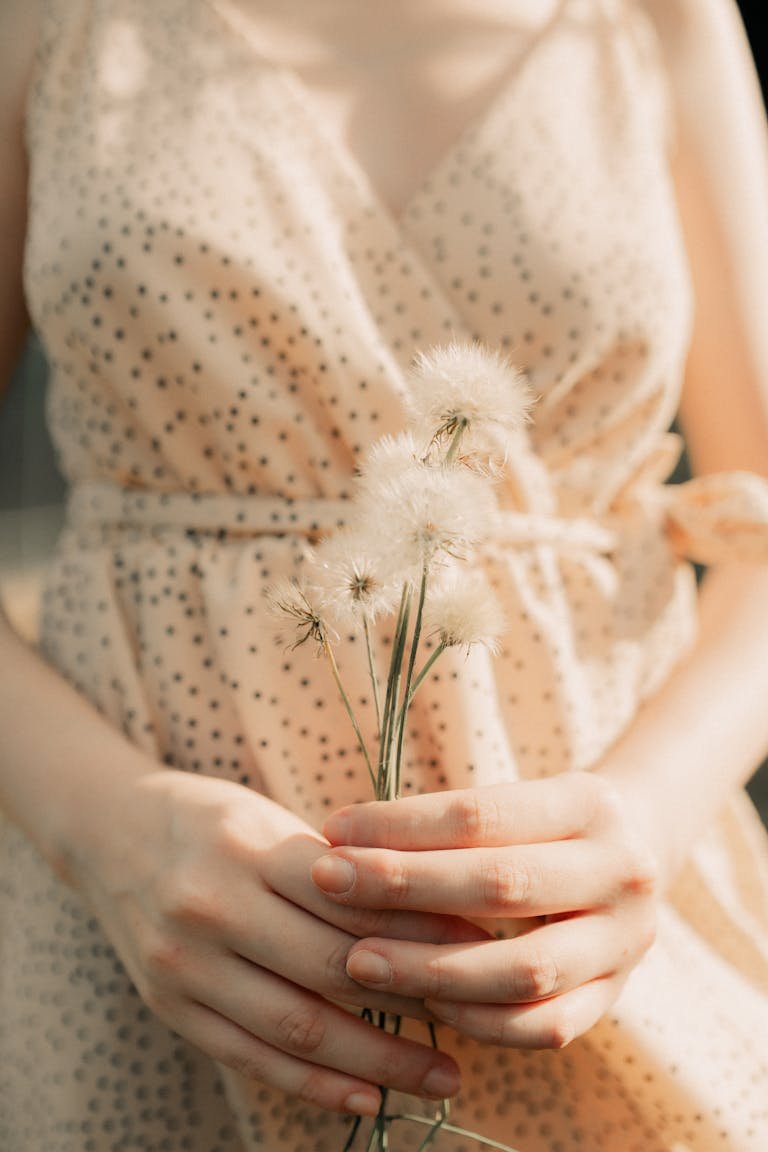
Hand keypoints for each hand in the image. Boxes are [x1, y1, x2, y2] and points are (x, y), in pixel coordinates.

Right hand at [69, 770, 486, 1114]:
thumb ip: (334, 872)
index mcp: (247, 848)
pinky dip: (313, 1086)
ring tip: (439, 1076)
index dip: (422, 929)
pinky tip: (367, 1098)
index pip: (352, 900)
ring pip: (297, 1027)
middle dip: (415, 1002)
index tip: (482, 948)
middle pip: (333, 969)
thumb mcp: (269, 822)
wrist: (107, 831)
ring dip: (378, 1060)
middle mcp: (211, 907)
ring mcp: (184, 965)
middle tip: (477, 1021)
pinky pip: (250, 1058)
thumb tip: (432, 919)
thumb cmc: (210, 821)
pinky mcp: (170, 1008)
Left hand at [312, 772, 658, 1049]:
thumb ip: (443, 823)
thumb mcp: (514, 802)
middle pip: (500, 884)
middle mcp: (621, 871)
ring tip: (359, 961)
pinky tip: (424, 1005)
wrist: (634, 857)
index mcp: (590, 805)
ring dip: (430, 968)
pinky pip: (544, 1026)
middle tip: (330, 884)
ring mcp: (625, 942)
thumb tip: (340, 839)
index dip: (401, 825)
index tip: (334, 830)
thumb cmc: (542, 825)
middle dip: (404, 887)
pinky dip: (479, 1020)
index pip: (481, 815)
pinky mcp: (614, 996)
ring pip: (523, 969)